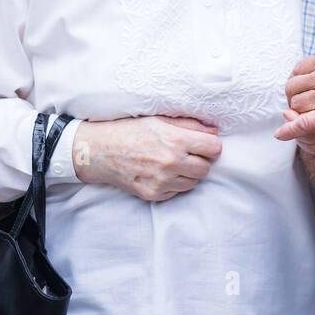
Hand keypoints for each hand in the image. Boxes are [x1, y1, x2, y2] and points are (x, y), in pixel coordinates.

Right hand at [74, 116, 221, 201]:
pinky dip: (174, 184)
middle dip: (200, 160)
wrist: (99, 150)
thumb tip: (215, 131)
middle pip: (206, 168)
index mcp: (176, 140)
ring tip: (172, 162)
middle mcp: (171, 162)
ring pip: (193, 182)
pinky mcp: (153, 194)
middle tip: (187, 153)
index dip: (210, 145)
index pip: (214, 148)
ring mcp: (162, 181)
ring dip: (188, 173)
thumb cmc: (129, 130)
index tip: (203, 144)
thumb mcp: (160, 119)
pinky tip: (161, 172)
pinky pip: (177, 192)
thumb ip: (190, 125)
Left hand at [276, 48, 314, 141]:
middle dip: (295, 100)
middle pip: (292, 89)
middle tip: (305, 109)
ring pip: (296, 106)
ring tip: (308, 121)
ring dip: (298, 114)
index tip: (303, 91)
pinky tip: (281, 135)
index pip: (298, 71)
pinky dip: (289, 130)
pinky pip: (302, 123)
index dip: (298, 83)